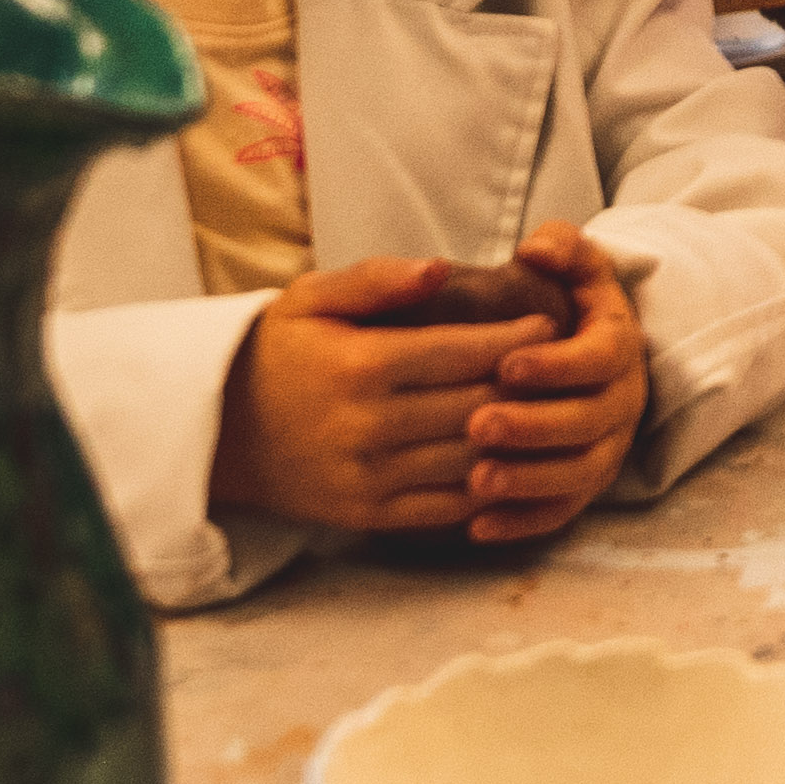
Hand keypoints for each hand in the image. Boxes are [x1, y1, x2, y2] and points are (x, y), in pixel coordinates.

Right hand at [211, 254, 561, 536]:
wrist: (218, 432)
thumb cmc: (278, 352)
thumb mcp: (311, 298)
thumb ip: (378, 279)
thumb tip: (440, 269)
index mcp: (361, 365)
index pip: (464, 353)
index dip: (517, 341)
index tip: (550, 325)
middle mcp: (369, 426)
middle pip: (478, 408)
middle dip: (530, 388)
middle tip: (567, 368)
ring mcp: (370, 477)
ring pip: (472, 460)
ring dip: (519, 440)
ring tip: (552, 413)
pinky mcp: (369, 514)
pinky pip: (448, 506)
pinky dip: (488, 487)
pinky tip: (514, 463)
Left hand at [461, 227, 646, 543]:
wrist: (588, 352)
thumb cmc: (567, 304)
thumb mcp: (575, 265)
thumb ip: (561, 246)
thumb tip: (536, 249)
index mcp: (618, 347)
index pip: (598, 359)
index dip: (556, 365)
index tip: (506, 365)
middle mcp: (622, 403)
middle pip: (587, 423)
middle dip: (534, 427)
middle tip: (478, 425)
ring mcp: (607, 449)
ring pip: (578, 474)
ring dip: (530, 480)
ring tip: (477, 480)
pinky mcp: (585, 486)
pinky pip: (561, 512)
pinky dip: (523, 523)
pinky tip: (477, 526)